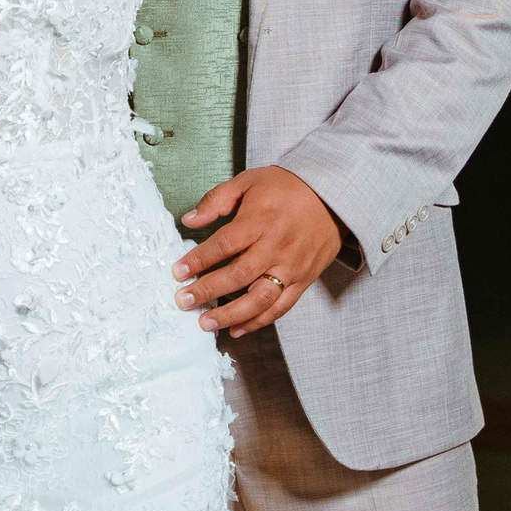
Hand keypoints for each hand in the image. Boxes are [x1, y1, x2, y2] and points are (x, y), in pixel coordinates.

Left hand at [171, 166, 342, 337]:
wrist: (333, 194)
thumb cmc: (287, 186)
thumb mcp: (248, 181)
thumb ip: (216, 200)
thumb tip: (189, 220)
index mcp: (260, 220)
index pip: (224, 245)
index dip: (198, 260)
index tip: (178, 272)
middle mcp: (276, 246)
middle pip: (238, 275)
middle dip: (208, 291)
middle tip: (183, 301)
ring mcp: (292, 266)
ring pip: (260, 298)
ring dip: (231, 315)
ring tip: (206, 323)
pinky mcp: (305, 279)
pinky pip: (281, 306)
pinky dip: (259, 321)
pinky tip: (237, 329)